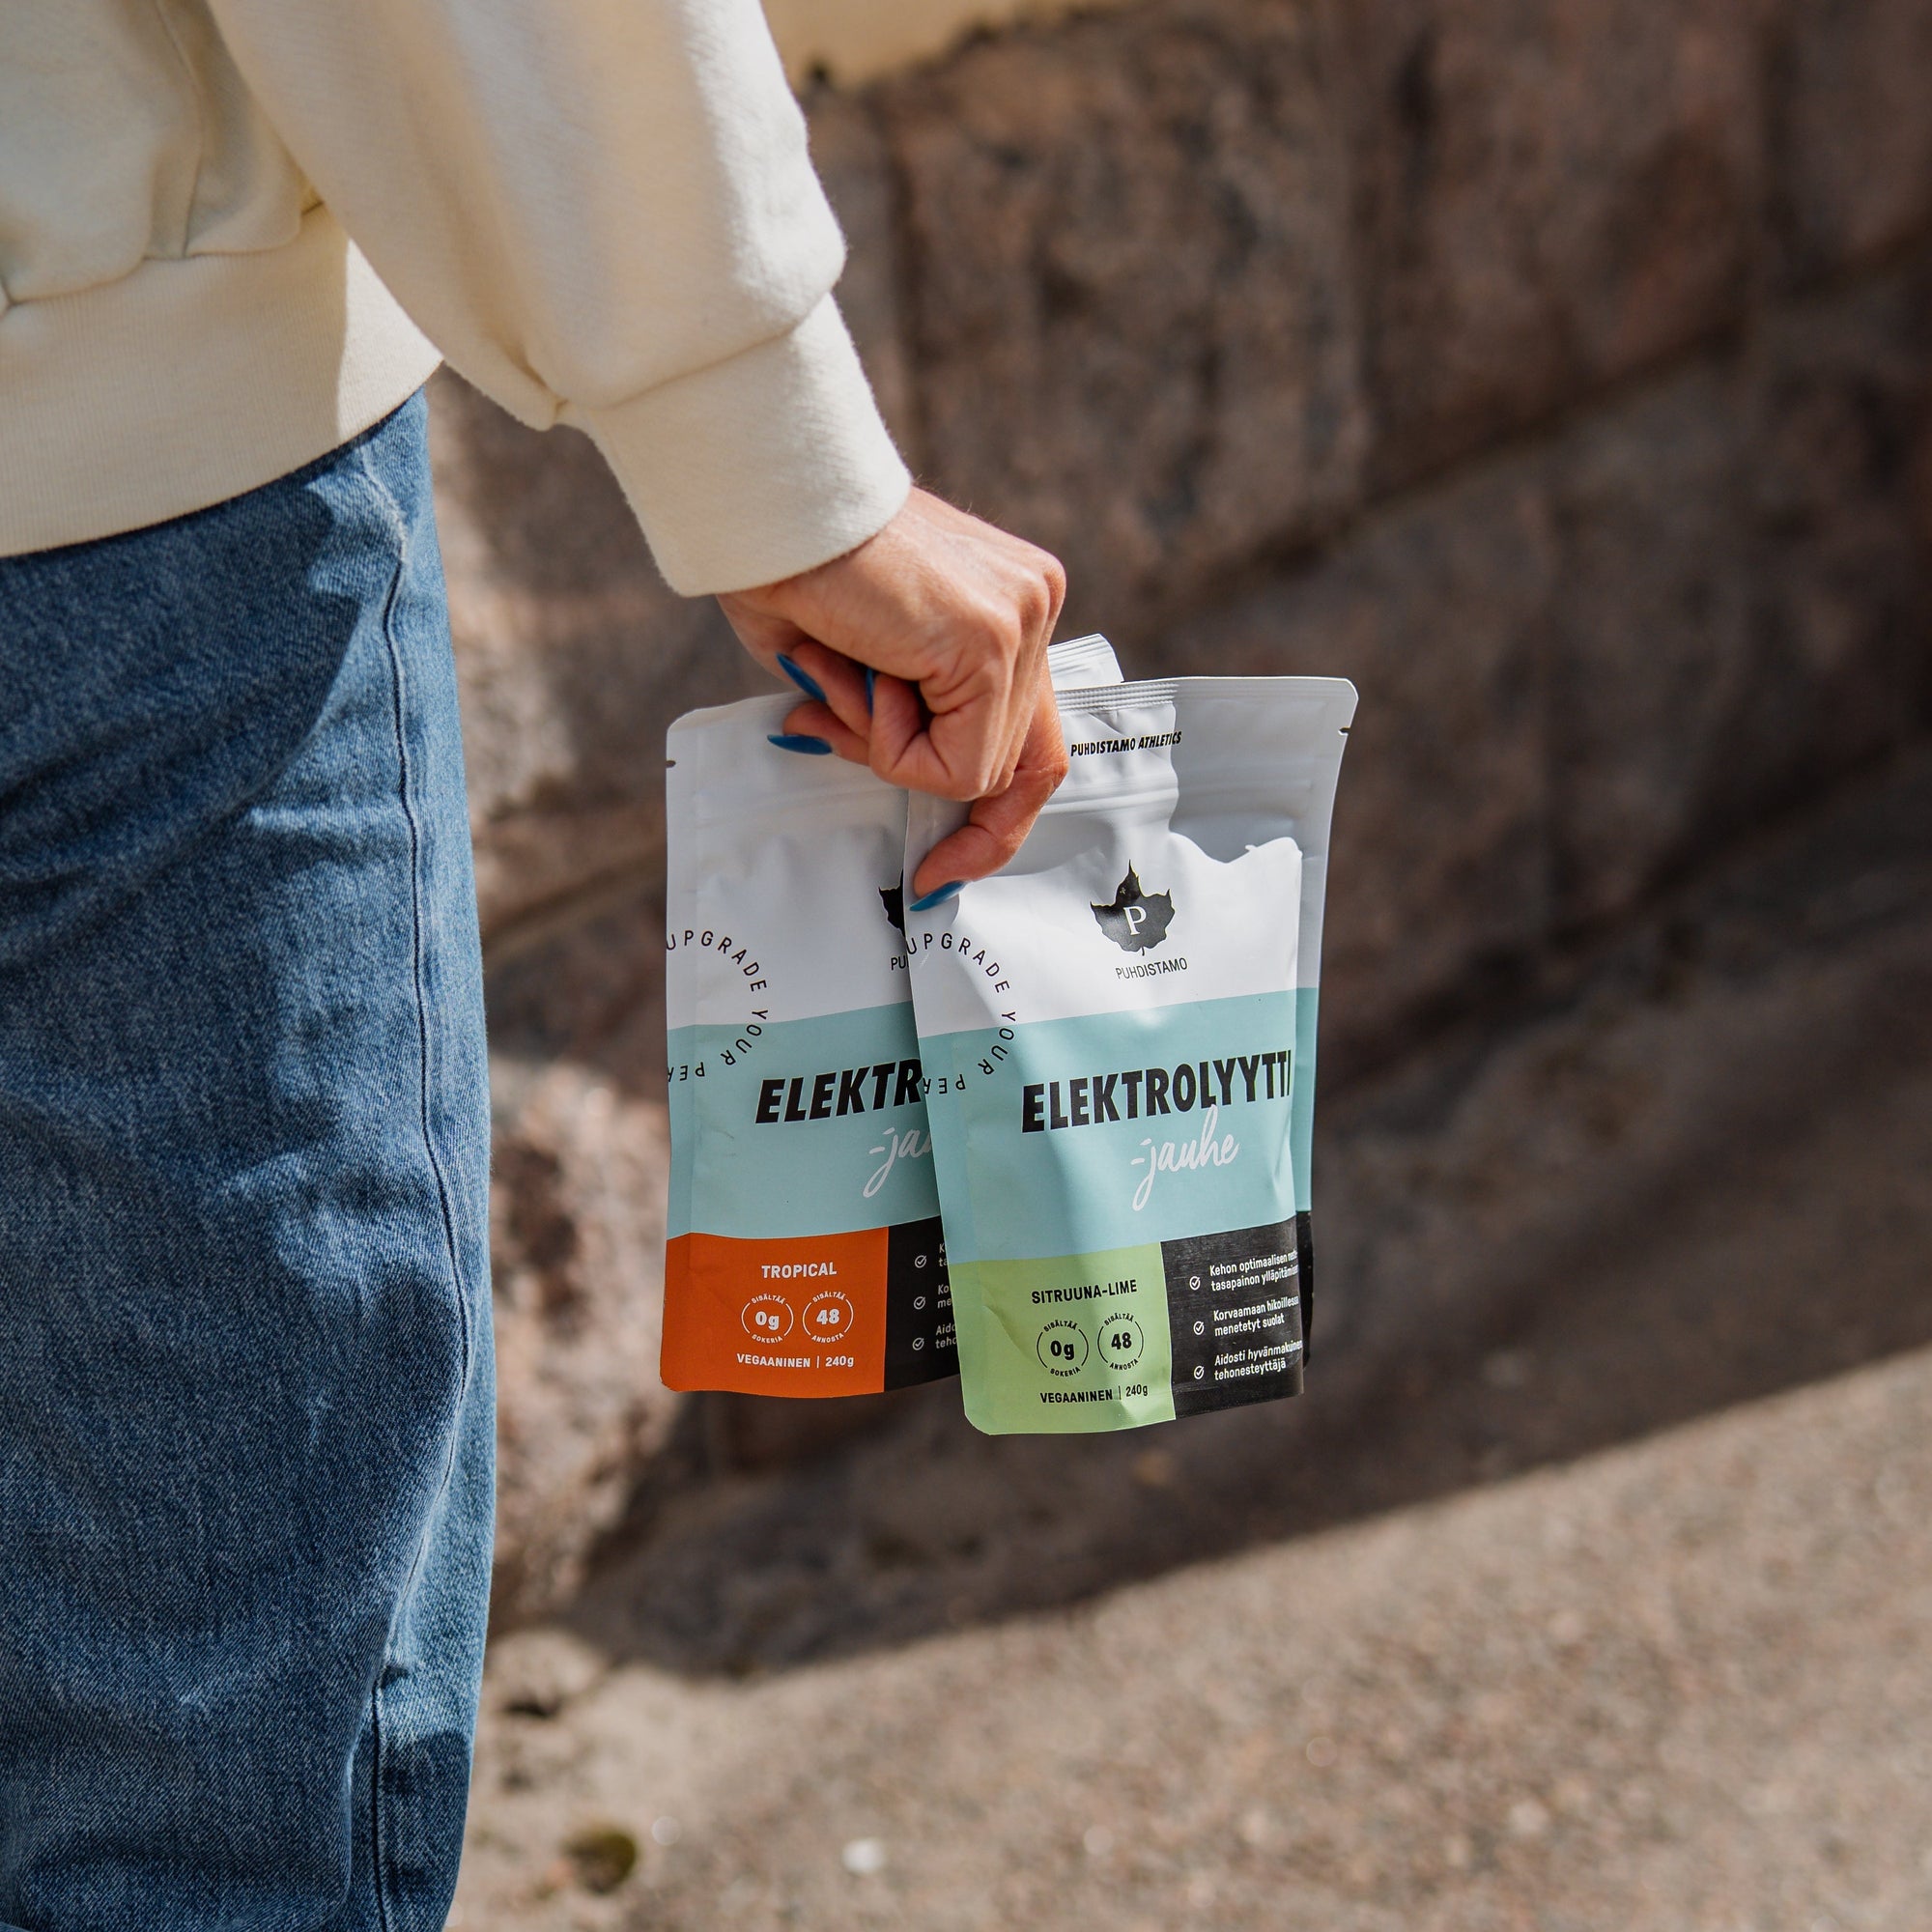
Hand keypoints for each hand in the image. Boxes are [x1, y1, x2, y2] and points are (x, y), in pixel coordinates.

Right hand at [716, 489, 1068, 899]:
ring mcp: (1023, 617)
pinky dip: (889, 743)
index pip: (1034, 733)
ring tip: (840, 674)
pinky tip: (856, 671)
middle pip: (1028, 761)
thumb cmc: (785, 565)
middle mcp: (1033, 602)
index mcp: (1010, 600)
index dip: (1000, 812)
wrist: (762, 503)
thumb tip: (883, 765)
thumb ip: (895, 713)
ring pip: (977, 769)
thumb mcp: (854, 663)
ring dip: (888, 746)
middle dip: (961, 813)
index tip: (947, 865)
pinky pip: (956, 764)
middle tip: (920, 854)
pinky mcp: (992, 638)